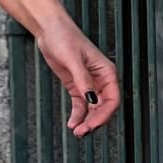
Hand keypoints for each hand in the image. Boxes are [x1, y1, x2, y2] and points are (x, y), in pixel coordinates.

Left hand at [36, 12, 119, 136]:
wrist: (50, 30)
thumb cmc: (64, 38)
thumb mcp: (73, 59)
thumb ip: (82, 80)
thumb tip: (92, 99)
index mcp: (107, 72)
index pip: (112, 99)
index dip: (104, 115)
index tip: (92, 125)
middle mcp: (100, 80)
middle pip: (104, 107)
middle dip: (95, 121)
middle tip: (81, 132)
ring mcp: (88, 83)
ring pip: (92, 108)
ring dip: (86, 121)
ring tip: (76, 132)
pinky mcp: (76, 85)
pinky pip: (80, 105)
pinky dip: (77, 115)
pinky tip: (72, 123)